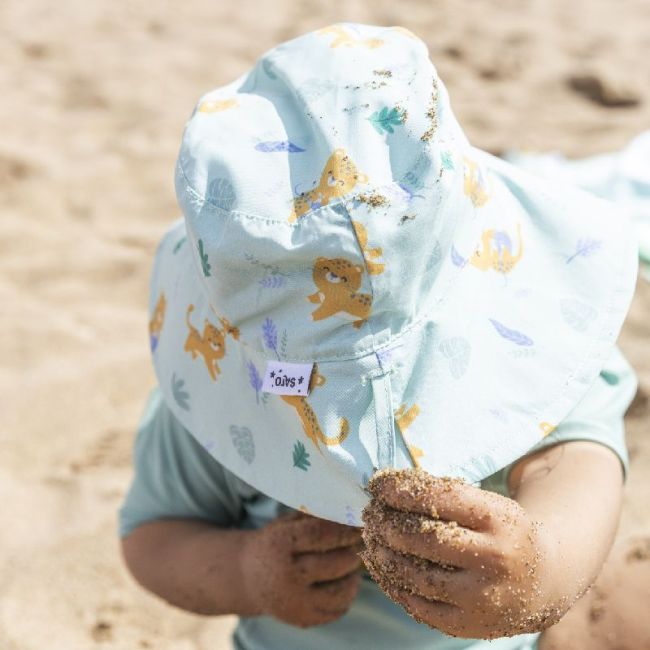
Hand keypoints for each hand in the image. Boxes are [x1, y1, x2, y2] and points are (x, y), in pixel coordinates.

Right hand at [241, 512, 362, 627]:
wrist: (249, 578)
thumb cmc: (275, 543)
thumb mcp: (286, 524)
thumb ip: (314, 517)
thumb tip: (350, 512)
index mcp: (279, 545)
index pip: (321, 535)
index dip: (345, 529)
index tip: (360, 524)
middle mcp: (285, 576)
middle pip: (334, 564)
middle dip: (354, 552)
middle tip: (364, 543)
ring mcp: (294, 602)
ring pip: (340, 592)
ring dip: (354, 576)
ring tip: (355, 563)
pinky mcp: (302, 619)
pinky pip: (337, 610)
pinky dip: (347, 595)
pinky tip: (346, 580)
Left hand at [361, 469, 563, 638]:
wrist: (545, 582)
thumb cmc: (502, 531)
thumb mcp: (488, 504)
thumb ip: (444, 498)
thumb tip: (385, 488)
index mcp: (499, 520)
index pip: (440, 499)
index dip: (401, 490)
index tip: (377, 483)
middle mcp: (494, 559)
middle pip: (425, 539)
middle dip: (387, 523)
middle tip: (370, 512)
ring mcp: (481, 597)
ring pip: (417, 575)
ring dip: (383, 553)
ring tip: (370, 536)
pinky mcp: (467, 625)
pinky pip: (418, 604)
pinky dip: (391, 582)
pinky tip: (379, 564)